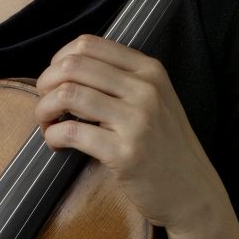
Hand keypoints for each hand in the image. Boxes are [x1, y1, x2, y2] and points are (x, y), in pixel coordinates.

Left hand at [35, 34, 238, 238]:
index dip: (60, 58)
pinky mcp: (125, 153)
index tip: (54, 78)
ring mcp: (137, 121)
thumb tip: (67, 66)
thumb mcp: (156, 99)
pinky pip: (71, 132)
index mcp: (150, 70)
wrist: (194, 193)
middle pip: (73, 66)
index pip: (89, 44)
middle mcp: (145, 90)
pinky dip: (53, 135)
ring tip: (46, 122)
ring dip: (45, 108)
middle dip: (46, 82)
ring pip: (68, 94)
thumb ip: (121, 78)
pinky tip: (55, 142)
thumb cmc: (165, 145)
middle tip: (44, 101)